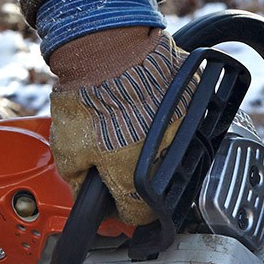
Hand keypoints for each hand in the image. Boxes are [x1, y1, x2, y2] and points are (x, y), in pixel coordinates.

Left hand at [47, 26, 187, 226]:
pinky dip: (171, 117)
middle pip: (158, 184)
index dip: (122, 211)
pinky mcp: (196, 100)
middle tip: (119, 155)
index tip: (115, 202)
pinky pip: (187, 118)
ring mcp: (187, 128)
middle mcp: (169, 158)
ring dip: (157, 146)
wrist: (108, 49)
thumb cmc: (88, 97)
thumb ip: (77, 180)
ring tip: (134, 126)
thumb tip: (83, 196)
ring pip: (176, 151)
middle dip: (138, 176)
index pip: (138, 215)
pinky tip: (150, 106)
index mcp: (137, 177)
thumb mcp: (67, 148)